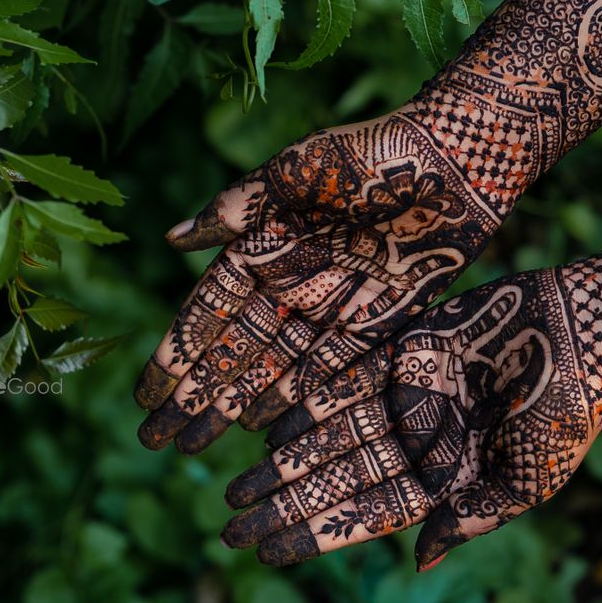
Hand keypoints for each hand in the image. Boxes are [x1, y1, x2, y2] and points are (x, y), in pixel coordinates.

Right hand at [134, 106, 503, 452]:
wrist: (456, 161)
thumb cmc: (373, 154)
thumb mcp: (297, 174)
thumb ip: (237, 211)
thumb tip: (170, 239)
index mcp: (264, 245)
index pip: (208, 313)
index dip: (176, 356)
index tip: (145, 398)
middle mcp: (291, 283)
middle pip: (233, 353)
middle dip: (195, 397)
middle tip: (157, 442)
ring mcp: (330, 307)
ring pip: (273, 371)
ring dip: (235, 409)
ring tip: (196, 449)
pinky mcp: (375, 325)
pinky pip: (328, 374)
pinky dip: (296, 403)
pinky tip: (264, 436)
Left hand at [221, 255, 601, 566]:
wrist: (594, 328)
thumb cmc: (572, 411)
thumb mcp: (528, 478)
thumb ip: (472, 516)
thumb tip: (419, 562)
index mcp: (447, 479)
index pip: (368, 514)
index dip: (316, 535)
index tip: (266, 555)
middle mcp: (421, 441)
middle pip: (339, 478)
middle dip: (286, 504)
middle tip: (229, 527)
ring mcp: (412, 396)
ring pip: (334, 433)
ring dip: (286, 460)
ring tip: (235, 486)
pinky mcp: (409, 351)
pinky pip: (348, 377)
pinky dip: (310, 400)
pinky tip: (268, 424)